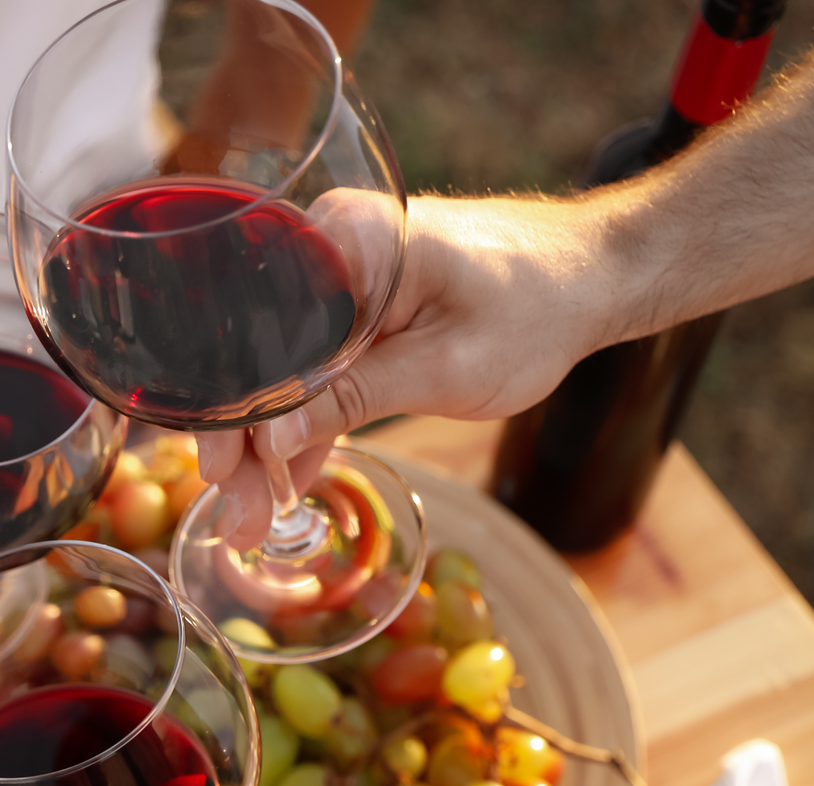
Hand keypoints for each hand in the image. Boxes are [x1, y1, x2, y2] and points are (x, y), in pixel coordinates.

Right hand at [193, 194, 617, 541]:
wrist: (593, 276)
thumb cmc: (535, 309)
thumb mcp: (443, 369)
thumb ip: (351, 400)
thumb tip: (269, 440)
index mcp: (346, 241)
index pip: (258, 337)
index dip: (231, 413)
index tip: (220, 475)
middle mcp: (329, 244)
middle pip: (259, 355)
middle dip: (244, 440)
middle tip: (235, 514)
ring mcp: (340, 272)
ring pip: (280, 368)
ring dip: (268, 441)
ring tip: (252, 516)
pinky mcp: (357, 301)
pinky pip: (312, 364)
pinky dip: (304, 419)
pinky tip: (285, 478)